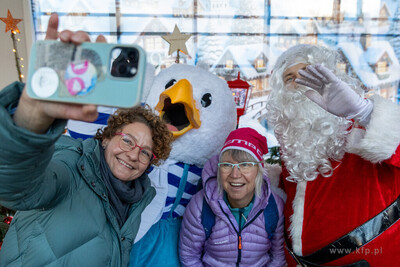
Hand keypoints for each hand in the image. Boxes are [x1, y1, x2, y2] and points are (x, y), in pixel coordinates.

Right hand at [14, 13, 106, 133]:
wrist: (39, 105)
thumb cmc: (61, 107)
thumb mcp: (72, 112)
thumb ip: (83, 114)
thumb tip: (93, 111)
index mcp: (88, 73)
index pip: (99, 58)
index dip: (103, 48)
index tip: (104, 41)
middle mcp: (78, 62)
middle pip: (85, 45)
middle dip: (86, 39)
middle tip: (82, 41)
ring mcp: (63, 55)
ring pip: (70, 40)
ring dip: (71, 34)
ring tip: (67, 38)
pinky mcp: (49, 53)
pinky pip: (51, 36)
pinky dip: (53, 25)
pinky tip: (55, 18)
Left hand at [295, 64, 372, 125]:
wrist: (351, 110)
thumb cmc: (339, 108)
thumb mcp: (323, 103)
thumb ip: (315, 98)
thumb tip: (305, 92)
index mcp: (323, 91)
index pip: (312, 85)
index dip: (304, 82)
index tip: (296, 80)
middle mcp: (327, 86)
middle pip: (315, 79)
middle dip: (307, 75)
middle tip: (299, 71)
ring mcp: (332, 84)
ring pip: (321, 76)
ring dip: (315, 71)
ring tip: (307, 67)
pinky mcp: (338, 83)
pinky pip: (330, 76)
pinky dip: (324, 71)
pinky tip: (318, 66)